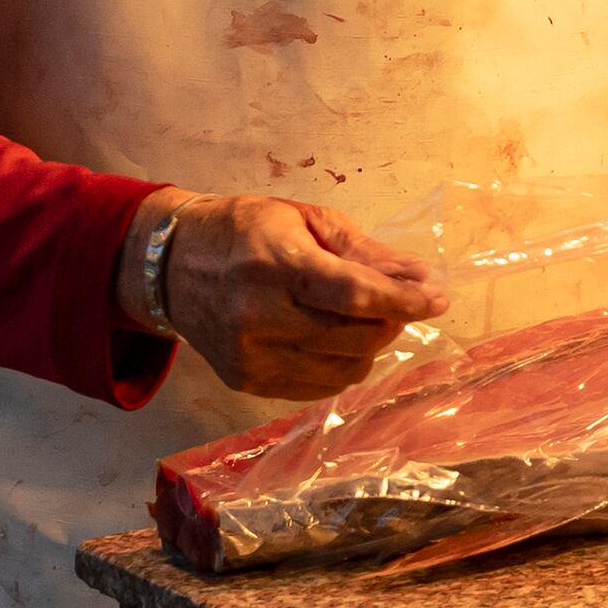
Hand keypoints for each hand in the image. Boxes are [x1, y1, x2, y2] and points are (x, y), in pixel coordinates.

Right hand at [132, 193, 447, 400]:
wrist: (170, 265)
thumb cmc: (246, 232)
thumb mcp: (306, 221)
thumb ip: (367, 253)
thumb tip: (424, 280)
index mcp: (273, 265)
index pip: (353, 295)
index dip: (403, 301)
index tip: (438, 299)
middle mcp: (258, 317)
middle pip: (356, 338)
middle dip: (391, 320)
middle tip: (396, 300)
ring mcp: (250, 356)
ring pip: (345, 369)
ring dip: (370, 345)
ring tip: (360, 317)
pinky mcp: (246, 382)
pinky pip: (320, 386)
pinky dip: (342, 365)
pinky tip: (333, 339)